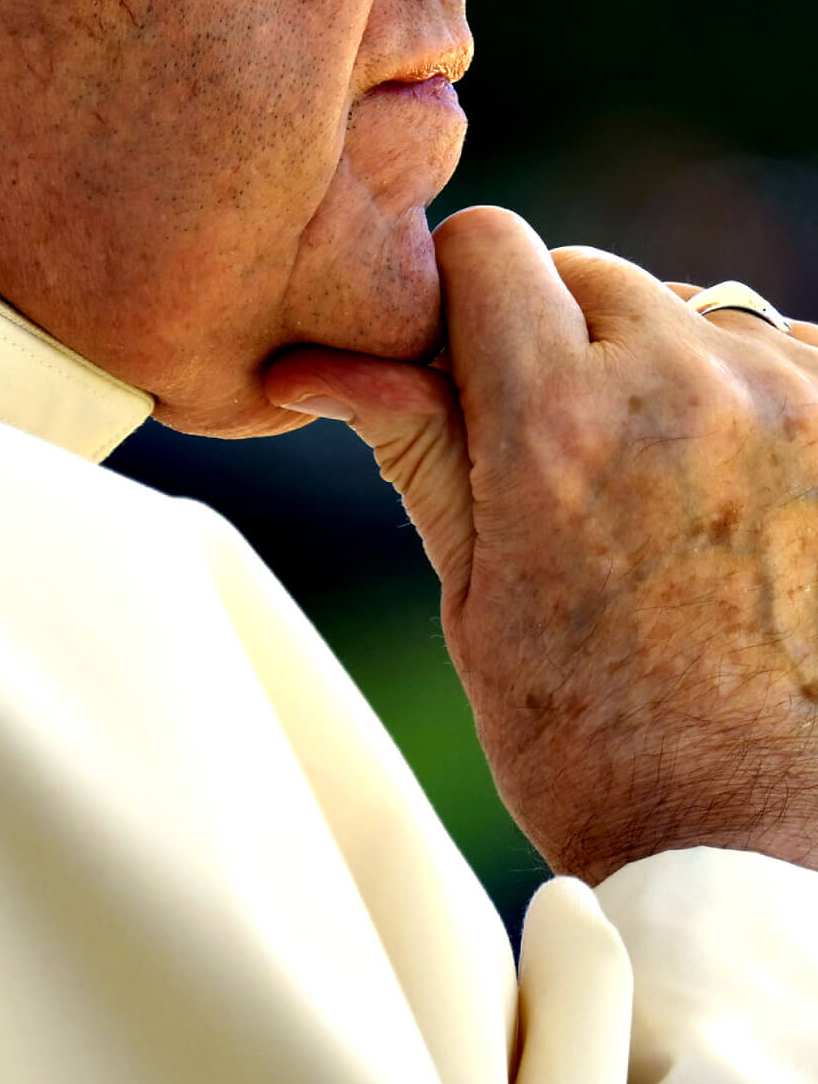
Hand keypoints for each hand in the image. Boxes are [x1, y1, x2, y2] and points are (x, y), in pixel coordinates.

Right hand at [265, 207, 817, 882]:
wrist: (753, 841)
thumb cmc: (595, 741)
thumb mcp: (476, 596)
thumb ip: (417, 445)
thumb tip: (313, 364)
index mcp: (553, 423)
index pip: (490, 243)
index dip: (467, 299)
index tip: (473, 366)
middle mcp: (677, 386)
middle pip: (594, 275)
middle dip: (568, 342)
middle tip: (572, 464)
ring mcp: (786, 402)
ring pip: (695, 314)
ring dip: (670, 372)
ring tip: (667, 498)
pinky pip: (787, 356)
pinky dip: (756, 401)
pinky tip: (739, 499)